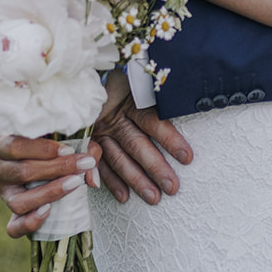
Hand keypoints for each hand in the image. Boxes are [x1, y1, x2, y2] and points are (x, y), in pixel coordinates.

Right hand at [0, 132, 99, 238]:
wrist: (42, 161)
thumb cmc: (54, 142)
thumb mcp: (63, 136)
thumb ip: (83, 147)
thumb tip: (92, 177)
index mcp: (0, 145)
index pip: (16, 146)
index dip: (44, 149)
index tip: (70, 149)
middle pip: (23, 172)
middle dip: (57, 168)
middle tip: (83, 164)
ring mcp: (2, 195)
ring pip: (19, 201)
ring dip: (50, 192)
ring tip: (74, 183)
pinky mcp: (11, 216)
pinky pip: (14, 227)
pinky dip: (30, 222)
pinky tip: (49, 211)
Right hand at [93, 70, 194, 205]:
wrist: (84, 74)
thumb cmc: (121, 77)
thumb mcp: (138, 78)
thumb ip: (156, 93)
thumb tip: (183, 101)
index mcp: (128, 98)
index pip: (152, 120)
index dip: (169, 139)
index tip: (187, 157)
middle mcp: (113, 117)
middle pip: (137, 144)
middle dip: (155, 167)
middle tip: (172, 187)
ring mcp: (99, 130)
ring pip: (119, 157)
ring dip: (135, 180)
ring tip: (153, 197)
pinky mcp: (88, 139)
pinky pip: (100, 163)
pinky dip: (110, 181)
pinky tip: (124, 197)